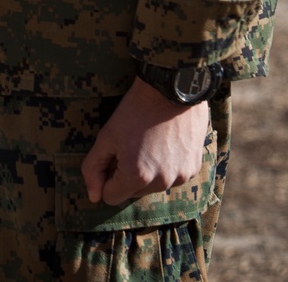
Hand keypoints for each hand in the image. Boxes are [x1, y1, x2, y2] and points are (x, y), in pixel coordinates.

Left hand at [81, 79, 209, 206]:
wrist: (171, 88)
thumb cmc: (136, 110)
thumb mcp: (107, 135)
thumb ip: (94, 168)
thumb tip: (93, 197)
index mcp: (137, 177)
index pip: (111, 196)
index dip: (107, 176)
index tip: (112, 156)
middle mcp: (161, 184)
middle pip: (133, 192)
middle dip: (127, 174)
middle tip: (130, 144)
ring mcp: (180, 177)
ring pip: (154, 185)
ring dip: (149, 171)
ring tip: (149, 141)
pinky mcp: (194, 168)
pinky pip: (173, 176)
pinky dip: (167, 164)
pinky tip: (166, 141)